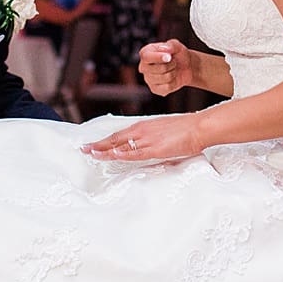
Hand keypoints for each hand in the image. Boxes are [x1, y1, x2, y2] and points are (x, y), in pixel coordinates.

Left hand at [82, 113, 204, 162]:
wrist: (199, 126)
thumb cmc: (186, 129)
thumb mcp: (164, 131)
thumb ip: (153, 138)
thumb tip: (147, 146)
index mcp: (144, 126)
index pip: (119, 135)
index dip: (104, 141)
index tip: (93, 145)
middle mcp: (142, 131)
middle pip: (114, 139)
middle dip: (98, 145)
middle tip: (83, 149)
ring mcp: (147, 139)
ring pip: (121, 146)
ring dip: (104, 150)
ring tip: (90, 154)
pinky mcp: (155, 148)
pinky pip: (135, 153)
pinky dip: (122, 154)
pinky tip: (111, 156)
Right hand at [138, 39, 193, 95]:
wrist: (185, 67)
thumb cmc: (178, 54)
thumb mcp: (177, 45)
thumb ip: (171, 45)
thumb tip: (164, 49)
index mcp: (145, 53)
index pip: (146, 57)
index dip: (158, 57)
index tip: (169, 57)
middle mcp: (143, 66)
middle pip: (157, 69)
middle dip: (170, 65)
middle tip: (173, 61)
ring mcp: (148, 79)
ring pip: (164, 78)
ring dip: (173, 73)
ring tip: (173, 69)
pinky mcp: (154, 89)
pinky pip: (166, 88)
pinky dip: (174, 82)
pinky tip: (172, 78)